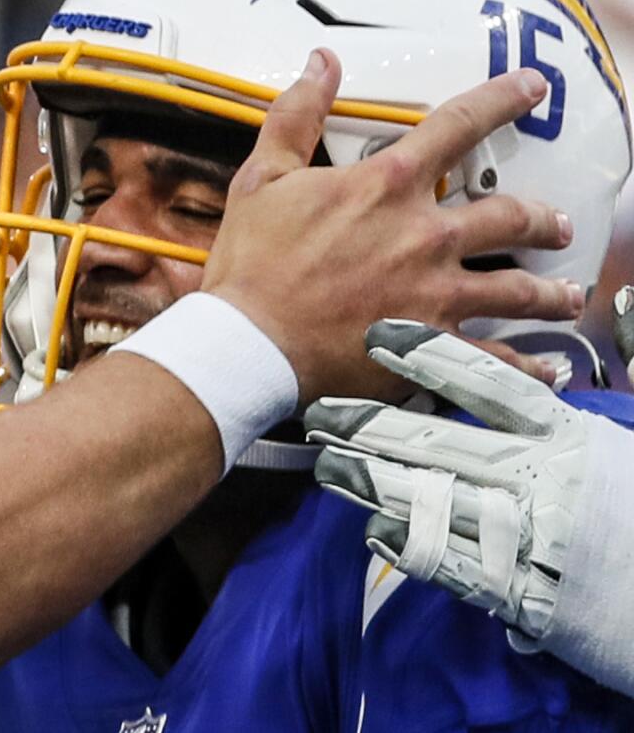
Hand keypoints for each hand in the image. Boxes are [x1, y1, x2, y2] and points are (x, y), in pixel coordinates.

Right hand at [200, 49, 579, 405]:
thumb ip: (297, 114)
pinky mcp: (432, 346)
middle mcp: (425, 235)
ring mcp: (436, 293)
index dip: (502, 100)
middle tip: (556, 223)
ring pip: (518, 289)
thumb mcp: (263, 176)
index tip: (532, 88)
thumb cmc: (252, 264)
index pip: (460, 126)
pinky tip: (546, 370)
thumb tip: (321, 62)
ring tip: (566, 295)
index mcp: (386, 186)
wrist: (250, 343)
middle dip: (541, 218)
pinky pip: (496, 358)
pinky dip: (527, 367)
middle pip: (509, 215)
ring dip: (548, 291)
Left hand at [304, 319, 583, 640]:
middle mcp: (540, 479)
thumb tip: (577, 332)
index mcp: (566, 435)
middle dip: (372, 425)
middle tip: (319, 410)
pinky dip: (410, 544)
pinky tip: (372, 529)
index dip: (430, 357)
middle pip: (441, 443)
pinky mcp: (520, 591)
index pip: (488, 385)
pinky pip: (454, 564)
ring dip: (373, 482)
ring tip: (326, 464)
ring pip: (433, 499)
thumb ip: (581, 393)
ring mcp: (526, 536)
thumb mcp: (613, 440)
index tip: (378, 334)